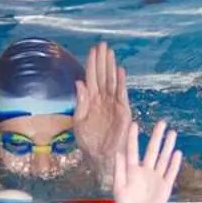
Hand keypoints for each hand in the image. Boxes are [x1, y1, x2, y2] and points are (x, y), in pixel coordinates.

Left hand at [73, 41, 132, 167]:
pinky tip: (119, 71)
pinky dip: (120, 83)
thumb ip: (80, 102)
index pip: (92, 78)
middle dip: (102, 60)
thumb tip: (79, 83)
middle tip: (103, 45)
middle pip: (102, 76)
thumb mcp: (79, 121)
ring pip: (112, 82)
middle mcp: (102, 99)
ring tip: (110, 53)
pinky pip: (121, 95)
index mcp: (91, 100)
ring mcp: (113, 105)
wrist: (100, 157)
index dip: (92, 64)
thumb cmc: (89, 142)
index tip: (93, 50)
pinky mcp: (122, 112)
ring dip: (111, 67)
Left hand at [112, 119, 181, 202]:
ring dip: (168, 146)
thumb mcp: (119, 188)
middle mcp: (145, 171)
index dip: (133, 138)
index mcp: (132, 170)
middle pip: (152, 150)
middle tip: (161, 122)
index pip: (133, 150)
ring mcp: (156, 177)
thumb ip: (120, 170)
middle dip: (157, 136)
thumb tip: (118, 152)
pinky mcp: (165, 186)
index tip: (135, 124)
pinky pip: (171, 172)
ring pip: (163, 158)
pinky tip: (177, 153)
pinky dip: (174, 163)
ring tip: (172, 133)